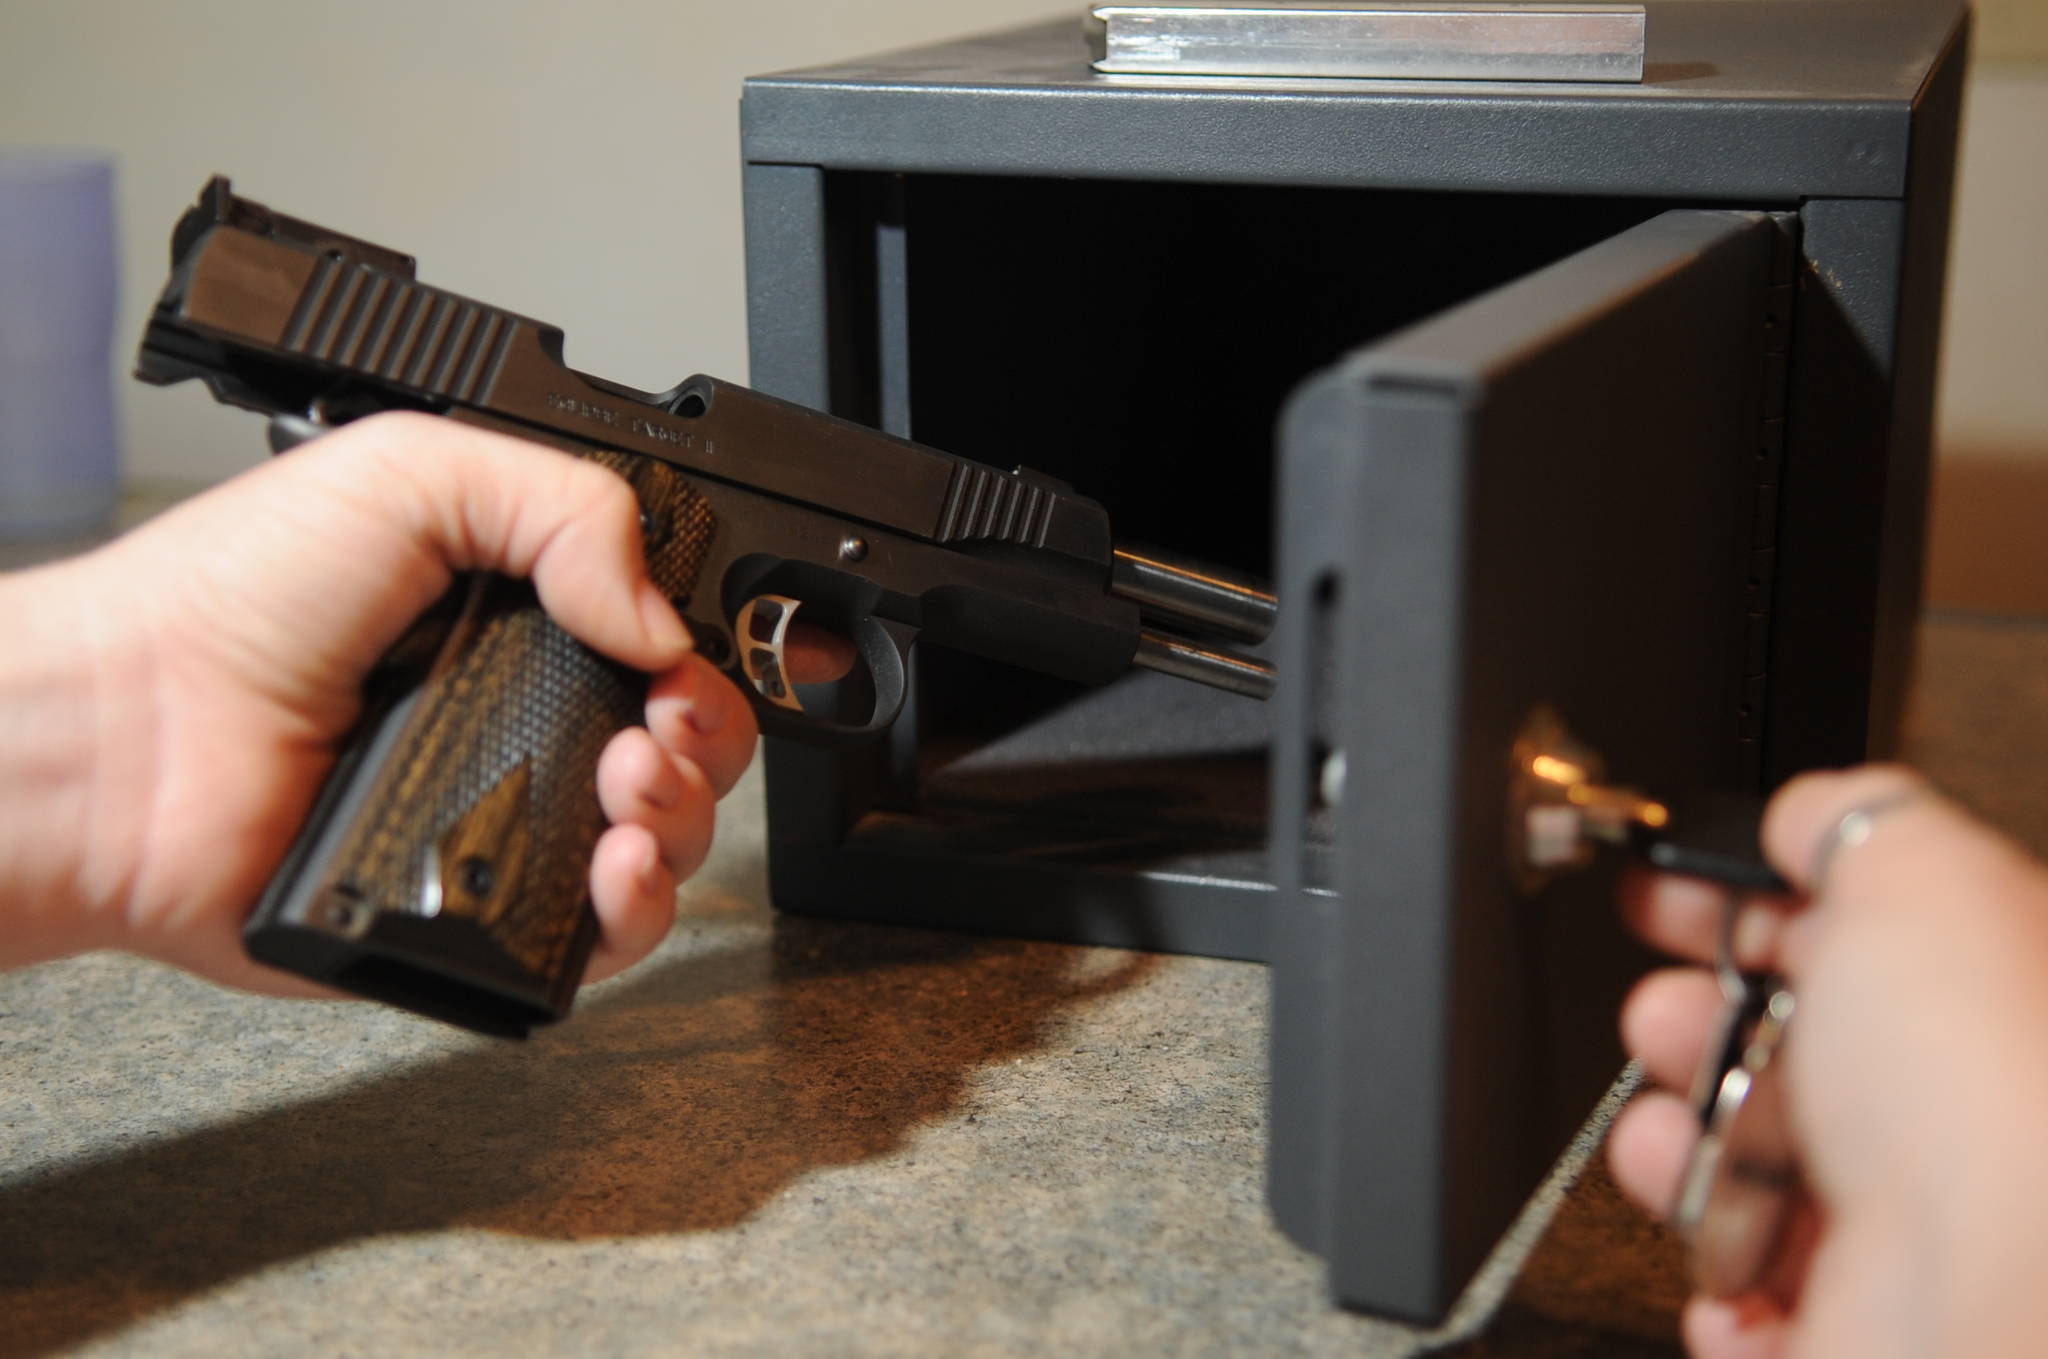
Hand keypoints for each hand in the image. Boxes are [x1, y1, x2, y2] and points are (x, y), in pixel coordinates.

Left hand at [0, 413, 833, 994]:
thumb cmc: (230, 602)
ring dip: (682, 814)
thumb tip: (664, 618)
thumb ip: (569, 506)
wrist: (128, 739)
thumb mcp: (412, 472)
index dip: (699, 655)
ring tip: (628, 789)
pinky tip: (618, 866)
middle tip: (656, 725)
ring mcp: (502, 821)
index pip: (661, 643)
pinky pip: (602, 937)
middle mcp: (521, 721)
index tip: (686, 662)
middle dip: (705, 736)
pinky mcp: (478, 917)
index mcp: (516, 618)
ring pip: (662, 841)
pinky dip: (640, 908)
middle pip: (685, 745)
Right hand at [1609, 766, 2047, 1356]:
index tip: (1664, 890)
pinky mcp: (1852, 1321)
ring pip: (1754, 1163)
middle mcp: (1959, 1110)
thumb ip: (1854, 815)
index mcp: (1987, 992)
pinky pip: (1744, 1285)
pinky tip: (1712, 1230)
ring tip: (1669, 1137)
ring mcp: (1908, 1223)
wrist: (1977, 1291)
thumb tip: (1806, 810)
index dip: (1741, 899)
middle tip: (1664, 1015)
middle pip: (1788, 1042)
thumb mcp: (1917, 874)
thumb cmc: (1984, 1093)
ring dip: (1680, 1142)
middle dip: (1692, 1018)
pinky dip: (1708, 1260)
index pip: (1849, 929)